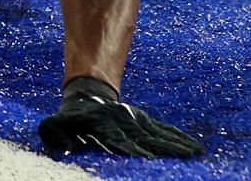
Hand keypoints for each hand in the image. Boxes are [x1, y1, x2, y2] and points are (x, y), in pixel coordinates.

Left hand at [39, 76, 203, 158]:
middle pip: (146, 138)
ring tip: (194, 152)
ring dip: (177, 143)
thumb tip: (58, 140)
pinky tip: (193, 146)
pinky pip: (164, 130)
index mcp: (103, 127)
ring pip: (159, 133)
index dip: (132, 148)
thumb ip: (56, 132)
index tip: (146, 156)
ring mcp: (136, 121)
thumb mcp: (58, 124)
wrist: (86, 94)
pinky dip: (178, 137)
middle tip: (183, 157)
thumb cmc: (71, 118)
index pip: (119, 140)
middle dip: (164, 148)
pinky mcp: (144, 121)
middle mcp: (123, 124)